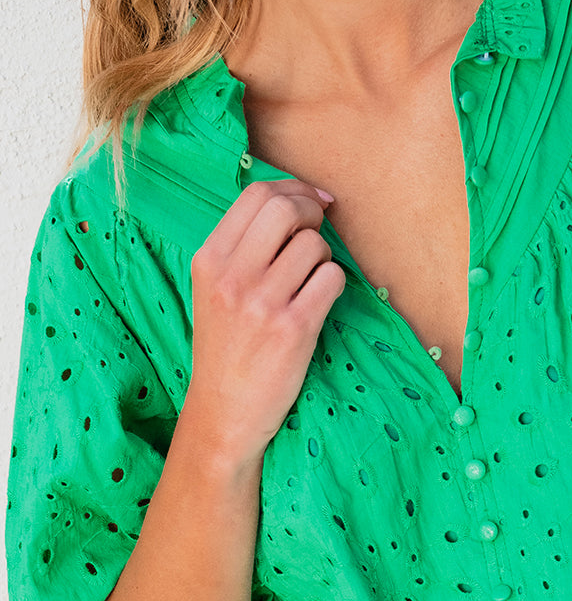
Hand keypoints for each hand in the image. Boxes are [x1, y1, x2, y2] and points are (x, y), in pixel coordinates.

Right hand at [185, 179, 345, 465]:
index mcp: (209, 259)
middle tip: (319, 232)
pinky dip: (334, 285)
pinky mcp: (294, 328)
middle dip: (312, 212)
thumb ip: (243, 247)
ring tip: (311, 281)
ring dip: (324, 257)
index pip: (255, 195)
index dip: (293, 189)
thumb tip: (297, 199)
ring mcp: (262, 302)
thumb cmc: (227, 348)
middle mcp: (231, 276)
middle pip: (285, 208)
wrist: (225, 411)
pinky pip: (332, 279)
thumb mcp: (214, 290)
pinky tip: (320, 303)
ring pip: (314, 245)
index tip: (312, 201)